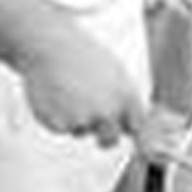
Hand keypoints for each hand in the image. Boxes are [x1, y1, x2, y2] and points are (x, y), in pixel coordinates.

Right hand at [19, 28, 145, 147]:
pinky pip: (64, 129)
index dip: (135, 135)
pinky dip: (61, 118)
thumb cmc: (86, 57)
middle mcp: (106, 112)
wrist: (53, 49)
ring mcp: (82, 119)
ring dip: (80, 120)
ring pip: (83, 132)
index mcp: (126, 97)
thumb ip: (127, 99)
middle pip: (111, 141)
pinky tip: (58, 97)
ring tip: (73, 94)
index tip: (136, 142)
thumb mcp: (117, 74)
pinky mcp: (59, 124)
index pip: (138, 128)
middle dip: (106, 135)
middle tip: (95, 115)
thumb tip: (138, 120)